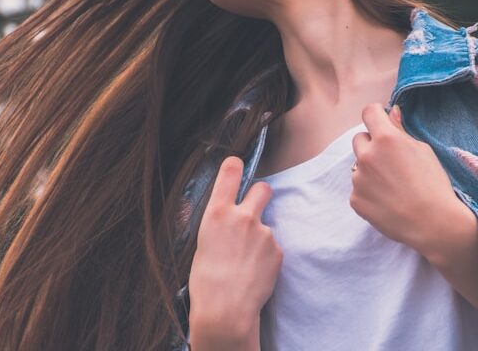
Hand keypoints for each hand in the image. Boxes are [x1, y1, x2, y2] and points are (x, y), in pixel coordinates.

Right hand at [188, 156, 282, 341]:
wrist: (226, 311)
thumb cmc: (205, 281)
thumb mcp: (200, 243)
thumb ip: (214, 221)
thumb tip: (217, 211)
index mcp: (217, 213)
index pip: (231, 170)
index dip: (235, 166)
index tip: (237, 166)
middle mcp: (243, 216)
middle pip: (263, 188)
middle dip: (261, 194)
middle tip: (253, 209)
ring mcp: (263, 232)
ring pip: (266, 224)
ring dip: (259, 236)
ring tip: (245, 261)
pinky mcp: (277, 250)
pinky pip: (273, 247)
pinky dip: (266, 256)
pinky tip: (254, 272)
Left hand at [349, 103, 463, 253]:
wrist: (434, 223)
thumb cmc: (433, 184)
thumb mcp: (423, 150)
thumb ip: (400, 130)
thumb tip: (390, 112)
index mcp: (385, 139)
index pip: (369, 113)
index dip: (377, 115)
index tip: (382, 122)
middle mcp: (367, 156)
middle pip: (359, 139)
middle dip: (372, 145)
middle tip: (392, 161)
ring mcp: (358, 179)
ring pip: (359, 166)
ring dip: (370, 170)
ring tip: (393, 186)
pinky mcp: (355, 200)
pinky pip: (359, 188)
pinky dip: (369, 192)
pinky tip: (388, 200)